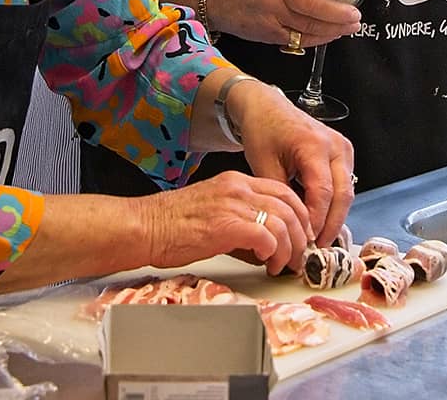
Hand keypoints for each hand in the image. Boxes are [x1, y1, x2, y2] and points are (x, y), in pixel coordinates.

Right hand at [138, 170, 311, 275]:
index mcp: (236, 182)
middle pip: (290, 205)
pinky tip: (267, 263)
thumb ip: (241, 222)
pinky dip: (274, 252)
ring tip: (282, 265)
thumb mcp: (214, 213)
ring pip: (283, 222)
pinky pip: (267, 236)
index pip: (283, 191)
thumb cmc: (172, 226)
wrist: (145, 227)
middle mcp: (238, 189)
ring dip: (289, 248)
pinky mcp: (227, 225)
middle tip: (299, 255)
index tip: (301, 234)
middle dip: (300, 234)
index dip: (299, 214)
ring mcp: (233, 205)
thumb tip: (264, 246)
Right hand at [208, 0, 362, 46]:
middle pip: (309, 3)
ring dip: (333, 28)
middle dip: (337, 11)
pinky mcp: (268, 33)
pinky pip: (297, 39)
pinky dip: (318, 39)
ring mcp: (270, 14)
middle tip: (355, 13)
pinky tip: (332, 34)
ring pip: (306, 25)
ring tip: (351, 25)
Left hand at [232, 80, 354, 245]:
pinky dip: (334, 204)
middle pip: (343, 195)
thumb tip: (290, 227)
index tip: (306, 240)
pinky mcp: (343, 154)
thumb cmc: (263, 131)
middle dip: (331, 225)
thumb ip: (280, 196)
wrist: (268, 108)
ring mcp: (343, 148)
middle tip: (318, 248)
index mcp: (314, 145)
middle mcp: (335, 146)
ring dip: (335, 217)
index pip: (322, 191)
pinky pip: (344, 184)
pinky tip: (321, 220)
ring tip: (319, 239)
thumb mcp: (263, 165)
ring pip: (347, 192)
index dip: (316, 219)